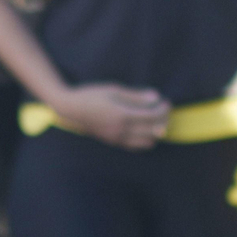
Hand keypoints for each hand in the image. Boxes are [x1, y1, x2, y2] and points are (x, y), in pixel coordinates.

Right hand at [53, 84, 169, 149]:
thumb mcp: (115, 90)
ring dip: (156, 132)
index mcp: (122, 115)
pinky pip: (136, 146)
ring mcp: (117, 138)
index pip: (152, 117)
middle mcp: (121, 130)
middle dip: (163, 120)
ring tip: (156, 119)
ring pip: (146, 142)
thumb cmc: (92, 94)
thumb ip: (136, 96)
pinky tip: (145, 128)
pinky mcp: (113, 142)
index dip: (163, 109)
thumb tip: (156, 97)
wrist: (70, 109)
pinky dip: (145, 139)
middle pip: (153, 131)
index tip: (166, 101)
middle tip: (164, 109)